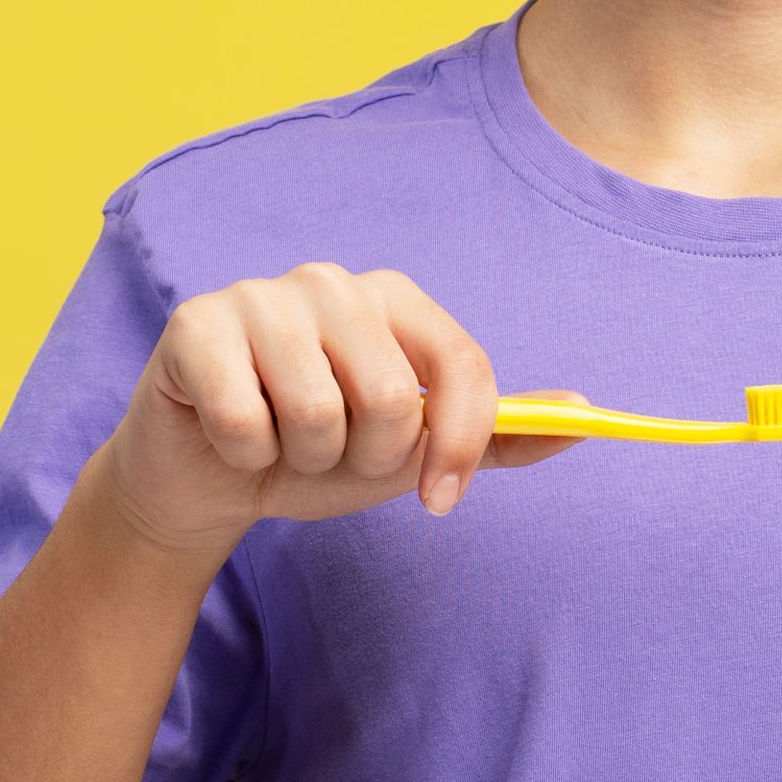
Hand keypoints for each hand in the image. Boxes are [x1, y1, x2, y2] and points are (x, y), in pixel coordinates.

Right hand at [99, 260, 592, 556]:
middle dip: (364, 459)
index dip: (461, 443)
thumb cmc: (316, 452)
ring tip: (277, 442)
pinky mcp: (197, 322)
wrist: (206, 477)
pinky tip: (231, 436)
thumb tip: (584, 416)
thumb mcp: (412, 451)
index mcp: (396, 298)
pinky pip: (244, 419)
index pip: (463, 364)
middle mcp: (334, 281)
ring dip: (299, 460)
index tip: (439, 500)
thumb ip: (494, 434)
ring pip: (316, 413)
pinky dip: (242, 454)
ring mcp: (262, 294)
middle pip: (392, 397)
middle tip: (328, 455)